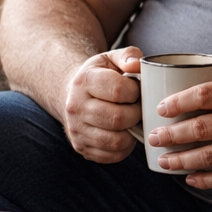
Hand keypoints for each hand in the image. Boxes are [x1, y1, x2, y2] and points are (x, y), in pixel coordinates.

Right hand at [61, 47, 143, 162]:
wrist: (72, 94)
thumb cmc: (100, 75)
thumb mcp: (111, 58)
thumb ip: (128, 55)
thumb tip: (137, 64)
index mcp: (84, 81)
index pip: (117, 90)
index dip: (135, 92)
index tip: (136, 90)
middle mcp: (75, 107)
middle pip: (118, 118)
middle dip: (136, 114)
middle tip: (138, 107)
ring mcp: (76, 130)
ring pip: (115, 141)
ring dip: (132, 133)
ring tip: (132, 121)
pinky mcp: (81, 147)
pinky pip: (112, 155)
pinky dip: (125, 147)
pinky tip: (124, 133)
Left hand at [148, 78, 211, 188]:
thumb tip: (189, 87)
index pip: (206, 94)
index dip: (179, 101)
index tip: (161, 107)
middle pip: (202, 128)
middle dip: (172, 135)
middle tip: (153, 137)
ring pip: (210, 156)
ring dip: (182, 160)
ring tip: (164, 161)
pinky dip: (205, 179)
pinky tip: (190, 178)